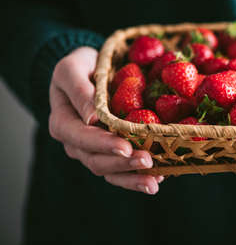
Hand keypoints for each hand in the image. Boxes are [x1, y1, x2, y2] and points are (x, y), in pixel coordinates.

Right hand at [49, 47, 162, 194]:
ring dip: (133, 178)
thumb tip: (92, 118)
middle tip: (148, 161)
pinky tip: (159, 178)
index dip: (103, 144)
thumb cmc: (81, 66)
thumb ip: (79, 90)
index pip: (81, 138)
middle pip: (97, 161)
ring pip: (110, 172)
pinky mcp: (109, 154)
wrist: (89, 72)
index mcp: (63, 122)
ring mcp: (93, 151)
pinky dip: (137, 177)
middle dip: (123, 164)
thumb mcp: (73, 68)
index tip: (125, 147)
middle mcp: (76, 143)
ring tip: (155, 182)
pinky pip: (121, 170)